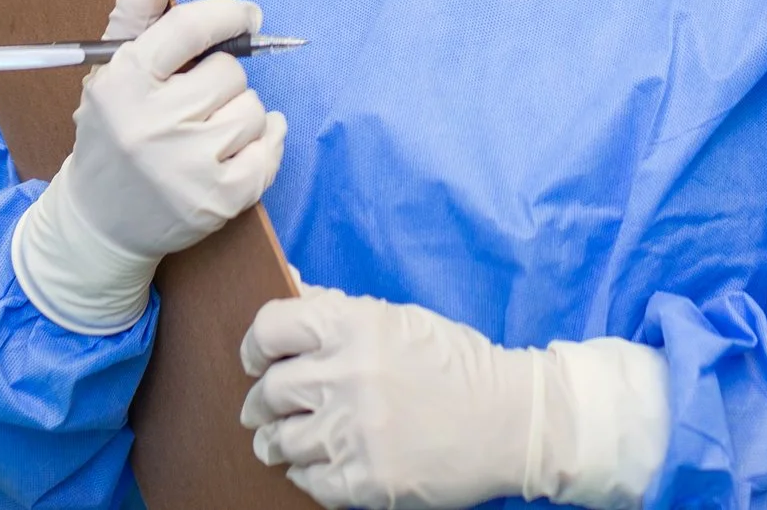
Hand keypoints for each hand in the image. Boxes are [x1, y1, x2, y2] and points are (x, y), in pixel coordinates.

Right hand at [10, 0, 285, 332]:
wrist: (99, 222)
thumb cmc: (113, 130)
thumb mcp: (113, 66)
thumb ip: (140, 5)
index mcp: (122, 82)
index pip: (191, 26)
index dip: (228, 14)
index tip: (246, 16)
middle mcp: (151, 125)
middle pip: (230, 71)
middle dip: (219, 80)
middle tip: (193, 102)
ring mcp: (187, 167)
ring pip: (252, 107)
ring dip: (238, 113)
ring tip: (204, 131)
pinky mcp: (218, 201)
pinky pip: (271, 147)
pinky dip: (266, 141)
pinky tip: (240, 146)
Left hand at [240, 291, 667, 509]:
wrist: (510, 421)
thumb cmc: (453, 363)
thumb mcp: (396, 318)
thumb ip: (337, 306)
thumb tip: (289, 285)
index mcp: (354, 326)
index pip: (269, 329)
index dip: (255, 347)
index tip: (258, 359)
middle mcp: (348, 376)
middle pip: (268, 392)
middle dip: (261, 402)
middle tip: (267, 407)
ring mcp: (354, 433)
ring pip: (279, 442)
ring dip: (278, 441)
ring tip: (290, 439)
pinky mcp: (365, 481)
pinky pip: (307, 481)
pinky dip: (308, 473)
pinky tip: (325, 462)